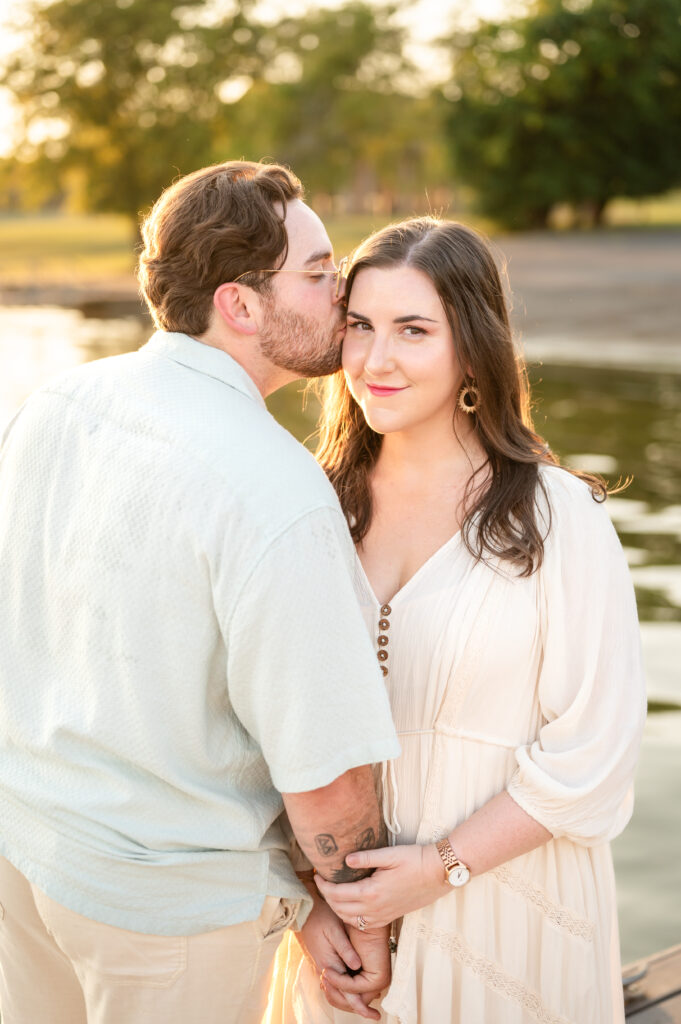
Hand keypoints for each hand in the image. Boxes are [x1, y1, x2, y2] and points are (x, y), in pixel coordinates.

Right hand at [295, 887, 382, 1019]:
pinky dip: (345, 991)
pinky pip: (334, 984)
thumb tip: (357, 967)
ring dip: (351, 1001)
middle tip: (374, 1014)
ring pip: (337, 993)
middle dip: (357, 1007)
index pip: (347, 992)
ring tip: (367, 1005)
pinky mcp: (323, 962)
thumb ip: (346, 949)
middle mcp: (325, 969)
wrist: (304, 911)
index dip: (360, 1006)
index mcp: (329, 964)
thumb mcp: (334, 930)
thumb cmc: (321, 917)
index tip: (373, 1014)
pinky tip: (354, 989)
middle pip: (342, 998)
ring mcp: (323, 966)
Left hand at [315, 843, 446, 929]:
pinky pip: (362, 924)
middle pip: (340, 909)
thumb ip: (365, 858)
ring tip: (332, 892)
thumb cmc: (415, 860)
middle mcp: (375, 909)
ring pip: (350, 919)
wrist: (438, 874)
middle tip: (321, 882)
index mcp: (372, 892)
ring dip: (337, 908)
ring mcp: (382, 916)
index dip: (324, 886)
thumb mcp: (389, 854)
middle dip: (327, 897)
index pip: (337, 894)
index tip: (317, 875)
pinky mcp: (389, 918)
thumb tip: (344, 859)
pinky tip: (349, 905)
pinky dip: (350, 917)